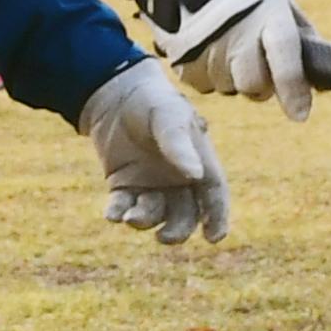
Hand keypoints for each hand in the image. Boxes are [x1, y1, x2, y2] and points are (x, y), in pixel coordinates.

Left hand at [79, 59, 229, 244]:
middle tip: (164, 237)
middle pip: (185, 215)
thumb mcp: (168, 118)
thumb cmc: (152, 102)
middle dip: (177, 230)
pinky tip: (113, 215)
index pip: (213, 195)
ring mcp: (150, 185)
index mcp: (198, 162)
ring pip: (154, 214)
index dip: (217, 217)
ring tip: (130, 217)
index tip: (214, 237)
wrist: (115, 93)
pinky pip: (124, 206)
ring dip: (144, 221)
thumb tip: (195, 176)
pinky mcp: (123, 186)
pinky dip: (118, 213)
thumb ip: (179, 145)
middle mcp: (177, 180)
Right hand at [135, 0, 310, 118]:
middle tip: (254, 61)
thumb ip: (303, 41)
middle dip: (259, 82)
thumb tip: (323, 85)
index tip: (300, 114)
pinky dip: (208, 72)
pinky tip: (206, 46)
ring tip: (225, 43)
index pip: (284, 61)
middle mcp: (238, 33)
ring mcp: (207, 48)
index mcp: (269, 15)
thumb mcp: (279, 3)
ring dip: (231, 75)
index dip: (292, 91)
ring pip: (229, 87)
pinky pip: (204, 84)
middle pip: (254, 85)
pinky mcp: (183, 61)